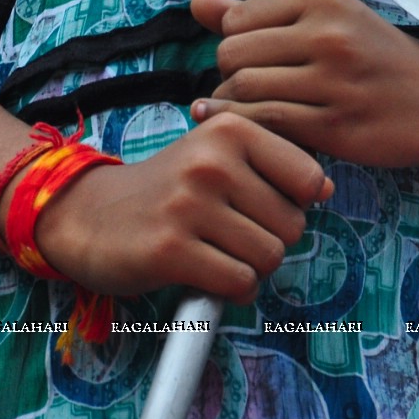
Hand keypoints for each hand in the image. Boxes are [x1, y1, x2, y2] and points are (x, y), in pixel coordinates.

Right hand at [31, 112, 331, 301]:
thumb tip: (326, 188)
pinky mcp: (171, 250)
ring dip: (252, 268)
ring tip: (220, 252)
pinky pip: (239, 282)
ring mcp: (190, 204)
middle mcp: (211, 160)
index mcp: (229, 129)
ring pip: (270, 256)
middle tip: (233, 233)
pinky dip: (233, 290)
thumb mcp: (217, 155)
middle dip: (271, 239)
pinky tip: (210, 275)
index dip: (296, 202)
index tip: (264, 205)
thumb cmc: (170, 188)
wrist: (92, 214)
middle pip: (292, 223)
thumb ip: (272, 163)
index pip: (308, 176)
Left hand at [190, 0, 418, 166]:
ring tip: (246, 112)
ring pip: (244, 90)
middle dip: (228, 75)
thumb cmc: (376, 56)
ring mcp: (332, 81)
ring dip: (233, 107)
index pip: (237, 19)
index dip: (233, 43)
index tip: (251, 60)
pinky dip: (246, 130)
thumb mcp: (326, 19)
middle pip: (232, 54)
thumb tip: (195, 1)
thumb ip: (257, 12)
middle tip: (246, 90)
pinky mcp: (336, 125)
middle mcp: (327, 33)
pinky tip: (248, 134)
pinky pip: (266, 124)